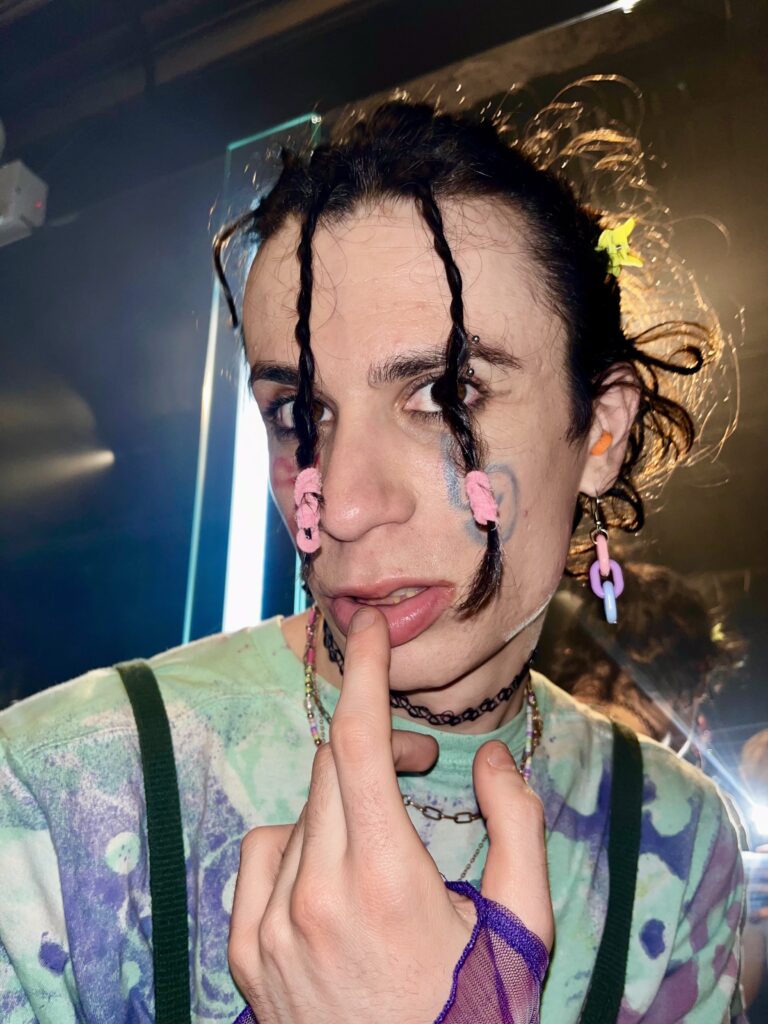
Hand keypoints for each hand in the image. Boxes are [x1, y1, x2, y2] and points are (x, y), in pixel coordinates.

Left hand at [228, 607, 552, 1023]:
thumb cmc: (476, 1014)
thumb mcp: (522, 927)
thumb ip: (517, 826)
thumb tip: (491, 755)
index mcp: (386, 882)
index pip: (361, 746)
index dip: (367, 674)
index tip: (370, 628)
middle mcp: (314, 896)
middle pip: (333, 768)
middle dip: (377, 750)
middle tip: (418, 771)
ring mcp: (270, 927)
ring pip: (300, 810)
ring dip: (342, 805)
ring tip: (380, 848)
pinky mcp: (245, 953)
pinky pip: (262, 855)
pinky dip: (299, 847)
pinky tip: (332, 884)